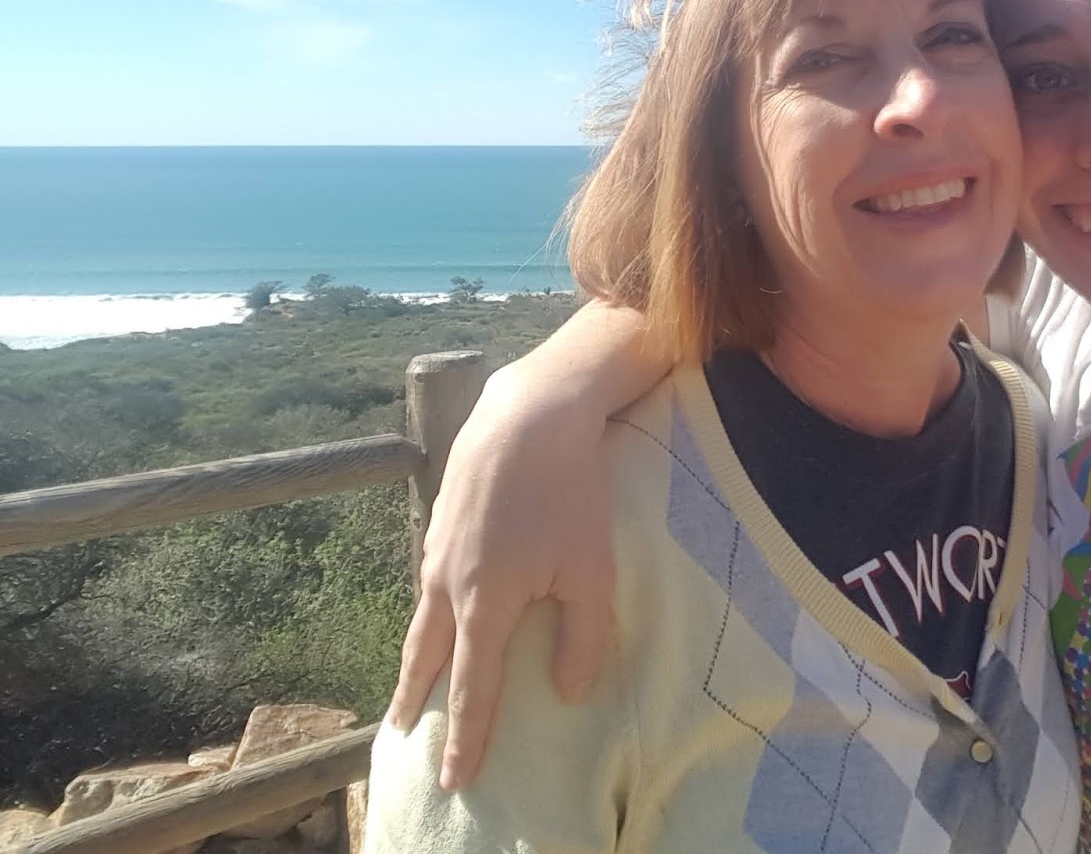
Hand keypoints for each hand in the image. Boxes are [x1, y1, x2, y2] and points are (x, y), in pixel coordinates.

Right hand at [385, 366, 617, 790]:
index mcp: (483, 602)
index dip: (465, 736)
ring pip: (423, 614)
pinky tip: (436, 605)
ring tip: (414, 680)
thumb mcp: (592, 568)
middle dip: (416, 701)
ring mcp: (438, 545)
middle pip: (427, 657)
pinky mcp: (442, 515)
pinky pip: (429, 576)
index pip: (472, 687)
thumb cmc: (569, 489)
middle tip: (401, 737)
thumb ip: (583, 636)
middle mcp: (447, 580)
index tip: (455, 778)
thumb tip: (568, 692)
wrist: (531, 410)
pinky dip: (428, 607)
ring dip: (418, 654)